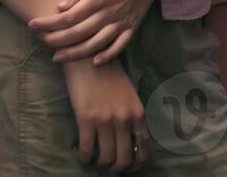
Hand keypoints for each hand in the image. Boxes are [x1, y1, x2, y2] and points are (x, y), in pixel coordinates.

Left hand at [30, 0, 176, 64]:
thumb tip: (60, 7)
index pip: (69, 17)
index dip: (49, 23)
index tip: (33, 25)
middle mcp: (111, 12)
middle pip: (78, 33)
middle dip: (56, 40)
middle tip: (42, 41)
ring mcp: (123, 21)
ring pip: (96, 44)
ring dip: (75, 53)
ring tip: (58, 56)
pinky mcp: (134, 25)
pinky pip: (120, 45)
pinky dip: (108, 56)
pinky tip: (94, 62)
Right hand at [63, 57, 148, 171]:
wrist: (89, 59)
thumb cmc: (110, 76)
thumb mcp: (129, 96)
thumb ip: (131, 117)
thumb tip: (129, 141)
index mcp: (138, 113)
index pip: (142, 147)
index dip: (136, 161)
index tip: (128, 164)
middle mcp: (125, 119)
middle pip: (125, 158)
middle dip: (118, 167)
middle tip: (110, 165)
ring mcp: (106, 120)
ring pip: (106, 158)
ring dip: (101, 163)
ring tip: (96, 158)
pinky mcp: (86, 120)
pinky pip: (87, 150)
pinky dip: (85, 157)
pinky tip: (84, 154)